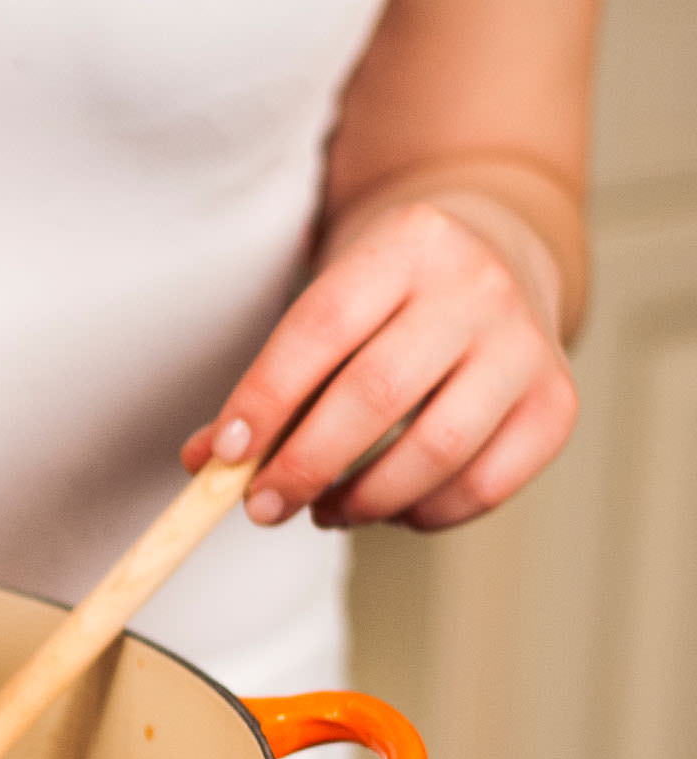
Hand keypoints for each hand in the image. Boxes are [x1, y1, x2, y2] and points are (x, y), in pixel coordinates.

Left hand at [181, 199, 577, 530]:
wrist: (498, 255)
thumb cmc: (387, 302)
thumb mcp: (327, 311)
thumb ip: (266, 387)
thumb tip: (202, 465)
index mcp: (404, 244)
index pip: (319, 328)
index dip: (264, 400)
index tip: (223, 458)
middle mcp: (476, 287)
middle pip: (376, 394)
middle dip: (305, 466)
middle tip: (262, 507)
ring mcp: (526, 344)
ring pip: (438, 448)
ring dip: (365, 499)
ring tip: (326, 511)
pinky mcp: (557, 402)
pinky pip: (487, 483)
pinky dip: (426, 513)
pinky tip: (391, 509)